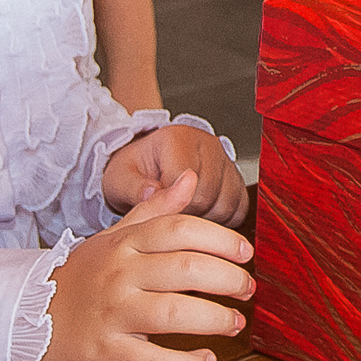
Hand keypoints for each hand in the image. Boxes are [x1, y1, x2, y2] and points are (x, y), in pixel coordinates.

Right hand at [46, 174, 255, 360]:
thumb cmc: (82, 277)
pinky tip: (205, 360)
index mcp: (125, 243)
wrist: (24, 319)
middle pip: (186, 269)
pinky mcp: (106, 353)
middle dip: (228, 279)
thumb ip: (155, 209)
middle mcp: (120, 275)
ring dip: (214, 319)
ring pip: (174, 313)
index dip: (221, 239)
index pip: (180, 229)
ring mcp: (112, 314)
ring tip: (234, 322)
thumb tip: (190, 177)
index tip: (246, 252)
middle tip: (248, 289)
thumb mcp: (114, 236)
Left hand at [101, 123, 249, 225]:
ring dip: (205, 220)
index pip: (185, 185)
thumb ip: (134, 187)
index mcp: (178, 140)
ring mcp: (226, 161)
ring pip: (226, 205)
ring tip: (183, 215)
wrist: (148, 163)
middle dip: (186, 215)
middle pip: (207, 197)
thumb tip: (152, 194)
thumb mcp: (120, 178)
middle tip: (167, 216)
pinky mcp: (237, 178)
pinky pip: (239, 208)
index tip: (156, 212)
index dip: (170, 208)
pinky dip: (222, 220)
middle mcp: (208, 146)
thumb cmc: (135, 170)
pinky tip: (201, 216)